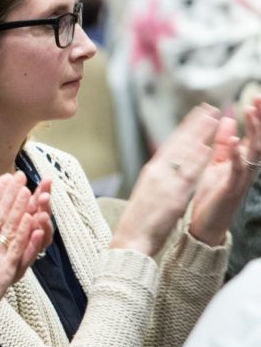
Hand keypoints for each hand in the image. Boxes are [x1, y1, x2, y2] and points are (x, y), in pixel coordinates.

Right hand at [113, 104, 219, 255]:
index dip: (185, 128)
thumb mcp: (148, 192)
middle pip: (180, 142)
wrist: (132, 238)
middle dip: (195, 125)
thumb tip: (167, 168)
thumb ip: (159, 178)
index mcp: (152, 170)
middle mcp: (158, 171)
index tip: (196, 115)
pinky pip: (189, 173)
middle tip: (209, 108)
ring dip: (201, 135)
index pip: (171, 144)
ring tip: (214, 119)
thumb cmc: (140, 220)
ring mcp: (166, 181)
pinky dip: (199, 158)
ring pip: (186, 153)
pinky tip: (209, 147)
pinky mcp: (174, 194)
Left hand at [189, 97, 260, 244]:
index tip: (256, 95)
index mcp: (241, 160)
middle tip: (259, 98)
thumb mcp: (218, 163)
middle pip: (258, 138)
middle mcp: (246, 167)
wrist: (206, 225)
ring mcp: (240, 178)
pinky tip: (235, 144)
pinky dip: (237, 157)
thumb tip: (228, 120)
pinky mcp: (230, 190)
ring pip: (253, 152)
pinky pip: (237, 171)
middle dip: (260, 118)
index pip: (253, 133)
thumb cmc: (212, 195)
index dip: (256, 116)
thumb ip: (223, 144)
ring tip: (251, 112)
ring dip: (253, 132)